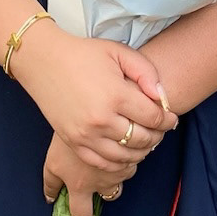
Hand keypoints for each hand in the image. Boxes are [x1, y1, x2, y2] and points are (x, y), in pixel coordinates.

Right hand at [15, 29, 176, 171]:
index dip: (168, 119)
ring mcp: (86, 134)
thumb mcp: (118, 52)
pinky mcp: (74, 142)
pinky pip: (103, 164)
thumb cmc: (83, 54)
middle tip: (160, 129)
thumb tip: (161, 98)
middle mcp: (101, 119)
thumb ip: (145, 72)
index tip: (171, 118)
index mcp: (116, 95)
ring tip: (145, 140)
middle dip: (157, 135)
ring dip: (141, 151)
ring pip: (125, 155)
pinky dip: (119, 163)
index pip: (153, 117)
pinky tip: (126, 152)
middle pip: (142, 139)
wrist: (44, 62)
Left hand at [42, 134, 132, 215]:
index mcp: (81, 186)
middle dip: (109, 192)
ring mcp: (119, 169)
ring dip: (118, 168)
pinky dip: (128, 154)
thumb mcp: (54, 160)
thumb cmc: (68, 135)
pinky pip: (133, 159)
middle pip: (110, 195)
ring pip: (122, 175)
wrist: (94, 115)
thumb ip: (51, 181)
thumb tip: (49, 198)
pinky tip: (122, 141)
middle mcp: (102, 182)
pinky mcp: (133, 154)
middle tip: (106, 183)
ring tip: (112, 150)